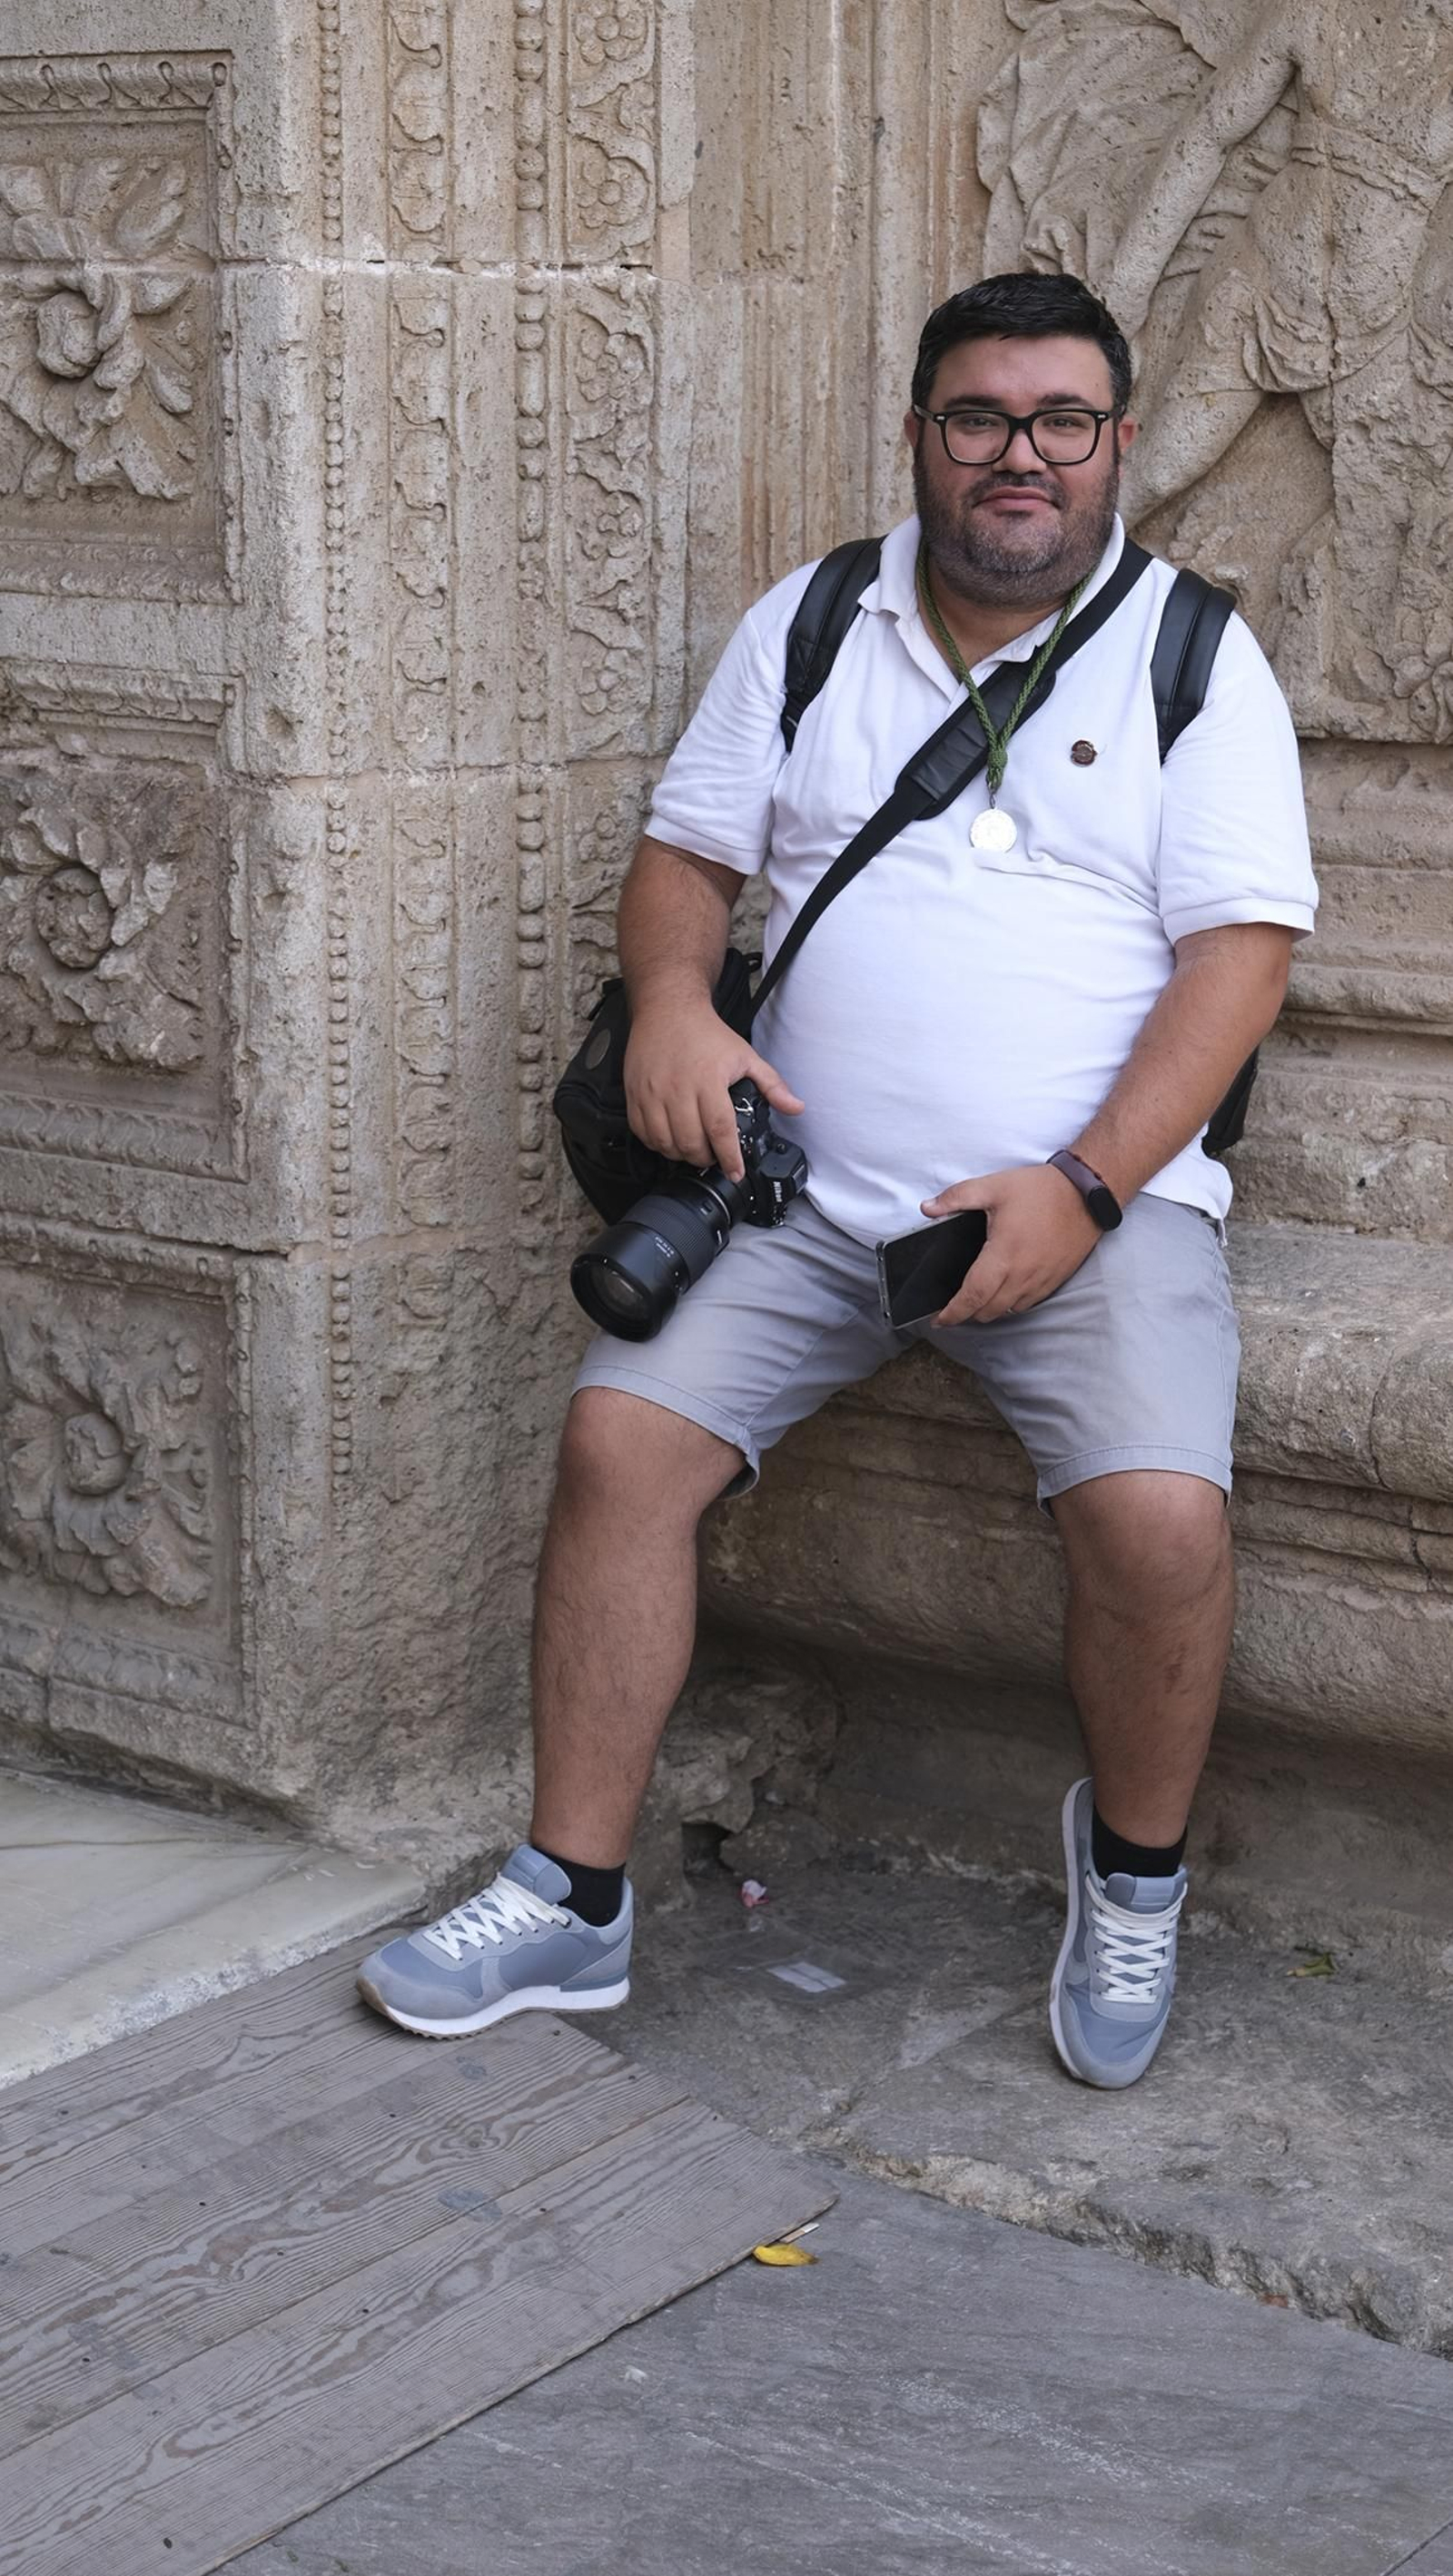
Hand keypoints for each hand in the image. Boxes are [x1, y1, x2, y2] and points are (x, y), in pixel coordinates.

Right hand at [624, 994, 803, 1179]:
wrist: (668, 1009)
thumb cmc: (705, 1033)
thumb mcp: (745, 1056)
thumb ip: (772, 1085)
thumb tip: (796, 1107)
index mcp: (708, 1080)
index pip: (720, 1130)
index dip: (729, 1157)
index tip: (735, 1172)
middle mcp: (678, 1088)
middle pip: (691, 1142)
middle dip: (705, 1159)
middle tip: (714, 1157)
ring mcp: (652, 1092)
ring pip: (665, 1142)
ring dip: (680, 1155)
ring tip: (693, 1149)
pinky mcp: (634, 1093)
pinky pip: (642, 1132)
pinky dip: (656, 1144)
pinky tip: (669, 1139)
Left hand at [920, 1165, 1100, 1324]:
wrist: (1087, 1194)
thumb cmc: (1042, 1190)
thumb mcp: (993, 1186)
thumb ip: (956, 1197)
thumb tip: (928, 1208)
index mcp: (1003, 1255)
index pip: (972, 1297)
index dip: (953, 1313)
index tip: (939, 1320)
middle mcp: (1023, 1275)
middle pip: (988, 1311)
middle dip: (967, 1313)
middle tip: (954, 1307)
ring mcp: (1041, 1280)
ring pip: (1008, 1311)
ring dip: (990, 1310)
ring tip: (977, 1300)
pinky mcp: (1055, 1280)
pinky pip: (1028, 1303)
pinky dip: (1011, 1304)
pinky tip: (1004, 1291)